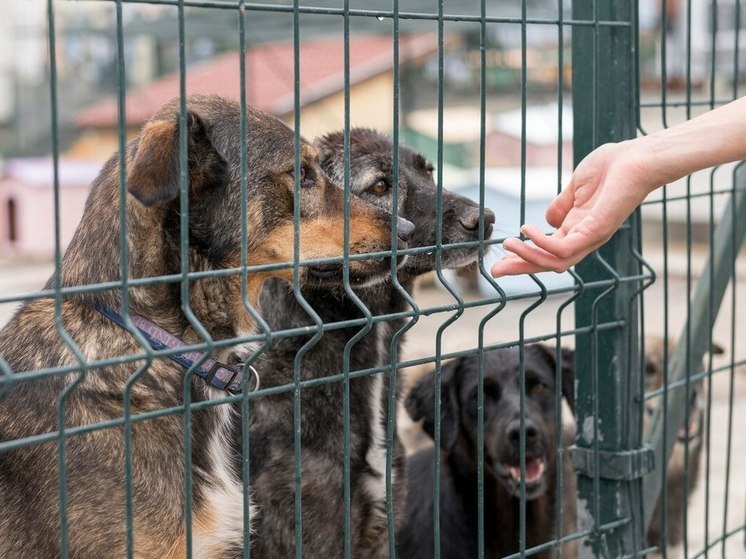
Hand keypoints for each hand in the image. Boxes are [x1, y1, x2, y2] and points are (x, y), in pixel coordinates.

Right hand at [490, 141, 654, 275]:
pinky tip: (527, 230)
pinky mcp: (596, 231)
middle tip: (495, 270)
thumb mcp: (576, 187)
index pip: (548, 250)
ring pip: (554, 262)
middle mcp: (584, 238)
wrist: (638, 157)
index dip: (524, 255)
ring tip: (508, 244)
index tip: (502, 256)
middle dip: (521, 267)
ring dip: (527, 257)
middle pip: (548, 263)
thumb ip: (561, 205)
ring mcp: (591, 237)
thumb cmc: (612, 166)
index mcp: (578, 228)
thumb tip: (546, 220)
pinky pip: (563, 248)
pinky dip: (542, 243)